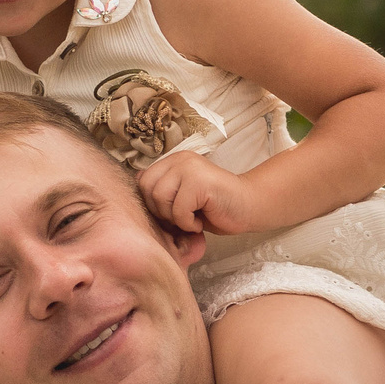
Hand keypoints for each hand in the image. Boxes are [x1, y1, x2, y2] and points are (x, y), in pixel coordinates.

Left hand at [136, 150, 260, 236]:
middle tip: (183, 218)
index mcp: (173, 161)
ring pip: (160, 199)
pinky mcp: (200, 182)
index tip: (172, 213)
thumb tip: (134, 193)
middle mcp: (180, 160)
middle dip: (162, 212)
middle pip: (147, 190)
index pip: (142, 181)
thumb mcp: (182, 196)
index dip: (152, 204)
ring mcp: (190, 168)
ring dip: (176, 218)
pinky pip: (178, 210)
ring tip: (193, 218)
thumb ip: (162, 191)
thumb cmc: (217, 207)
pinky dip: (189, 223)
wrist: (250, 208)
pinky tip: (201, 221)